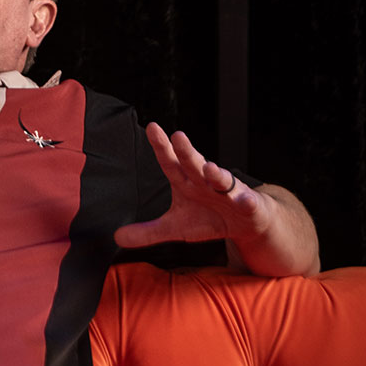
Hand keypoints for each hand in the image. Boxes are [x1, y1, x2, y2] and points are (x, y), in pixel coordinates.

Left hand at [115, 122, 262, 251]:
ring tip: (209, 168)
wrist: (244, 223)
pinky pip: (248, 202)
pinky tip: (244, 200)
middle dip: (186, 151)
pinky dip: (246, 201)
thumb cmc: (208, 218)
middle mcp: (205, 182)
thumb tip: (117, 238)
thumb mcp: (175, 227)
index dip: (161, 146)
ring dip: (217, 173)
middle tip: (177, 136)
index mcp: (186, 182)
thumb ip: (148, 231)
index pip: (170, 162)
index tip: (152, 127)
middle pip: (194, 165)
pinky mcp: (248, 205)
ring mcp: (228, 192)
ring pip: (222, 179)